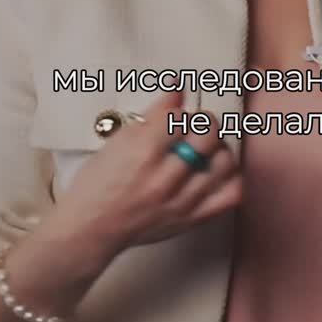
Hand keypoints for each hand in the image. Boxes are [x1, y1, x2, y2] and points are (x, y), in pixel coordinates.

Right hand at [54, 90, 242, 257]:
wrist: (91, 229)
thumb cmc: (98, 187)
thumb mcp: (117, 142)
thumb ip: (151, 117)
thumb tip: (176, 92)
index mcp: (142, 153)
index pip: (178, 114)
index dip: (177, 106)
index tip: (176, 104)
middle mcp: (165, 177)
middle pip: (207, 133)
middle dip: (202, 122)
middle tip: (193, 126)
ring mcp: (181, 200)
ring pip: (224, 161)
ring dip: (218, 148)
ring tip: (205, 148)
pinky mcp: (191, 219)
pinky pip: (230, 194)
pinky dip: (229, 178)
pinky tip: (215, 172)